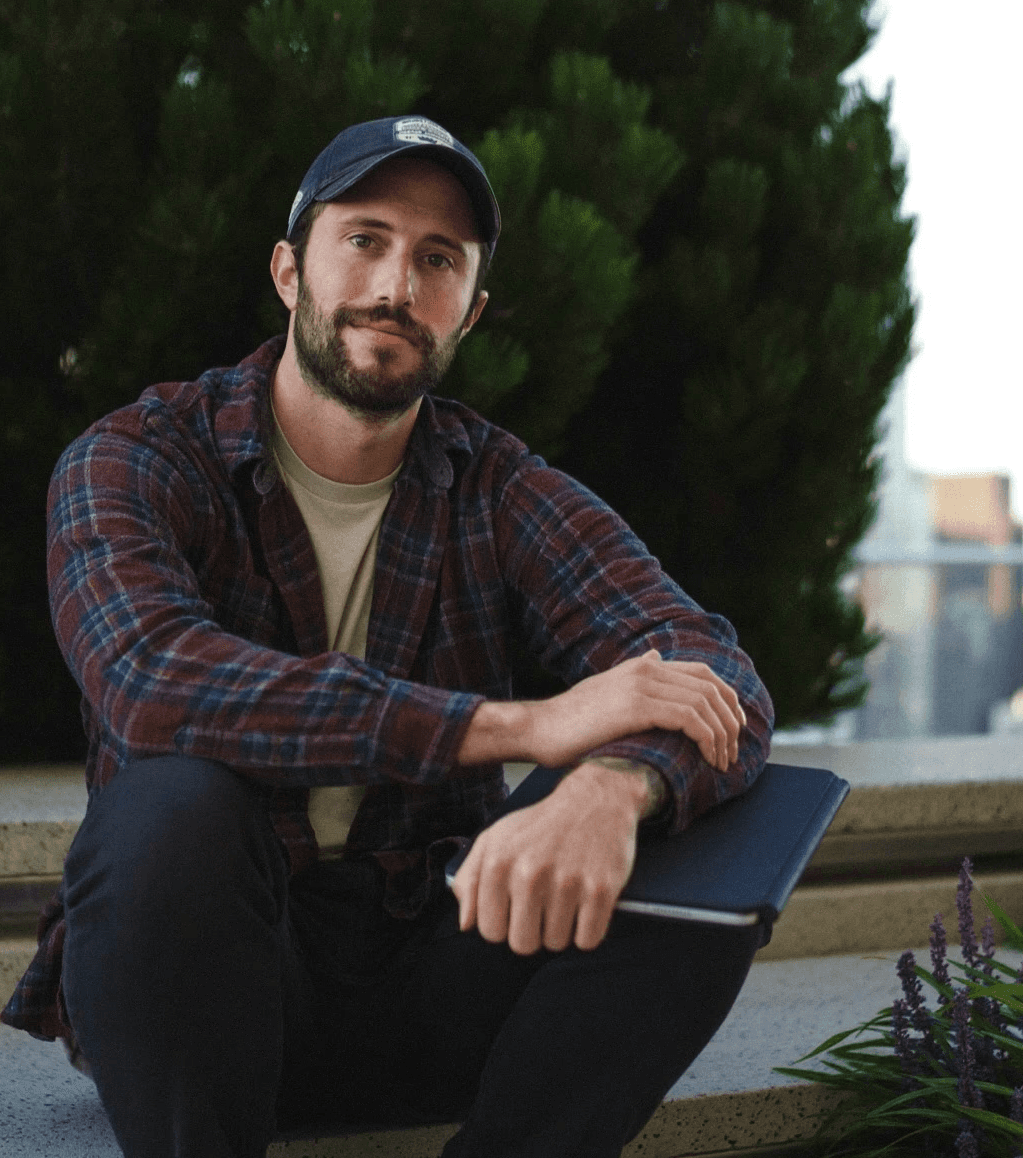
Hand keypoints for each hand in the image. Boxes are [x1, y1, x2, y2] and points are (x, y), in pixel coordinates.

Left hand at [451, 762, 645, 953]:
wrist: (594, 800)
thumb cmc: (540, 826)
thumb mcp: (495, 840)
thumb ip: (469, 879)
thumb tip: (466, 924)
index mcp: (498, 863)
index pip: (490, 931)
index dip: (504, 924)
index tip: (515, 908)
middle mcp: (529, 873)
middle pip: (523, 944)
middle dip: (532, 932)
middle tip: (542, 906)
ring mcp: (567, 882)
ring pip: (556, 944)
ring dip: (561, 929)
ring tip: (565, 899)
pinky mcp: (601, 890)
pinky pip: (588, 941)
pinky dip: (588, 930)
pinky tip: (585, 905)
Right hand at [524, 650, 743, 771]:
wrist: (539, 729)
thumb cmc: (571, 721)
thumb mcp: (607, 690)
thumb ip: (635, 677)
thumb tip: (654, 657)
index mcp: (643, 667)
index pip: (703, 673)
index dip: (727, 699)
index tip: (735, 728)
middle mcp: (646, 669)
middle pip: (710, 687)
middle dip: (730, 720)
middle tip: (733, 751)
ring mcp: (641, 686)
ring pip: (704, 704)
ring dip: (721, 735)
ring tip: (721, 762)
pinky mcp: (636, 707)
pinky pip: (689, 718)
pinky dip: (706, 738)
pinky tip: (707, 757)